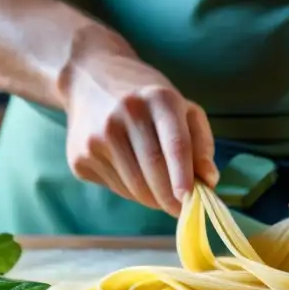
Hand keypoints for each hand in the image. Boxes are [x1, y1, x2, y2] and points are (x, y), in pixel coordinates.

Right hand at [62, 48, 218, 216]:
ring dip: (153, 199)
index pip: (175, 144)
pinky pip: (116, 188)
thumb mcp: (181, 108)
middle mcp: (126, 113)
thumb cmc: (146, 100)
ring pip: (135, 187)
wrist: (89, 79)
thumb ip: (200, 144)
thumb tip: (209, 180)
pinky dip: (132, 192)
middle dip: (171, 199)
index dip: (183, 176)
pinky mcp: (80, 156)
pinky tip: (133, 175)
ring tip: (160, 193)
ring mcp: (98, 136)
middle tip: (182, 210)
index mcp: (159, 98)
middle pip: (154, 171)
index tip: (190, 200)